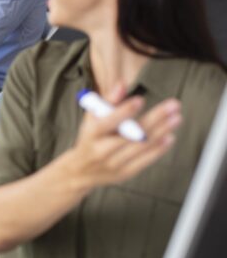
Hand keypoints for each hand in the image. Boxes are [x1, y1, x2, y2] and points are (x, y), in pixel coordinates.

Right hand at [64, 84, 180, 193]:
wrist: (81, 171)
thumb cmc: (90, 138)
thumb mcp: (92, 118)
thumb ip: (108, 101)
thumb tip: (123, 84)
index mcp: (92, 133)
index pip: (109, 122)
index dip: (124, 111)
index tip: (140, 100)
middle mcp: (102, 150)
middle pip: (131, 134)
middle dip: (155, 118)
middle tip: (173, 105)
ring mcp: (114, 163)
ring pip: (141, 146)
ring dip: (162, 131)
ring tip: (176, 118)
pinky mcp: (125, 173)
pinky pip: (145, 160)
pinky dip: (159, 149)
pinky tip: (169, 137)